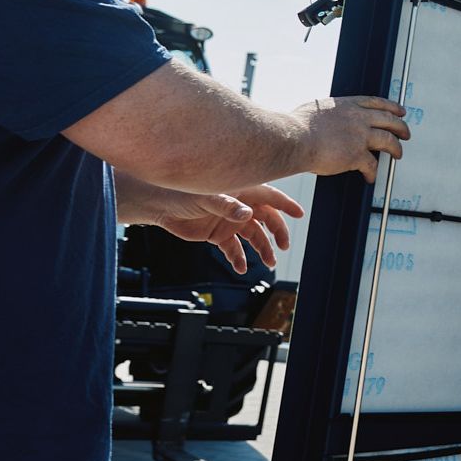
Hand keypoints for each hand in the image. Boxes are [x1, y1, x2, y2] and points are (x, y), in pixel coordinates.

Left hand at [146, 183, 300, 274]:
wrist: (160, 206)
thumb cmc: (183, 193)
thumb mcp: (206, 199)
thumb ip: (227, 206)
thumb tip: (247, 215)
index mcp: (241, 192)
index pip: (270, 197)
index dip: (285, 205)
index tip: (299, 214)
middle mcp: (239, 207)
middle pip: (266, 219)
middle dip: (277, 232)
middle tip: (283, 247)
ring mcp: (229, 222)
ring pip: (253, 236)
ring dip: (262, 249)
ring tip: (268, 263)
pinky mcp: (218, 235)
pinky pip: (233, 249)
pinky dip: (238, 259)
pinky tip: (240, 268)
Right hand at [289, 96, 409, 182]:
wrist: (294, 138)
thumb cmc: (297, 126)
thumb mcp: (317, 109)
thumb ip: (328, 113)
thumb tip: (325, 117)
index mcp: (348, 104)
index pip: (377, 103)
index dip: (392, 107)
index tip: (400, 111)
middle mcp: (358, 118)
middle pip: (389, 120)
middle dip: (401, 127)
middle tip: (406, 133)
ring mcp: (359, 136)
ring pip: (388, 140)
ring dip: (396, 149)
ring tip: (398, 154)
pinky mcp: (356, 155)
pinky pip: (372, 165)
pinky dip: (373, 173)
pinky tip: (371, 177)